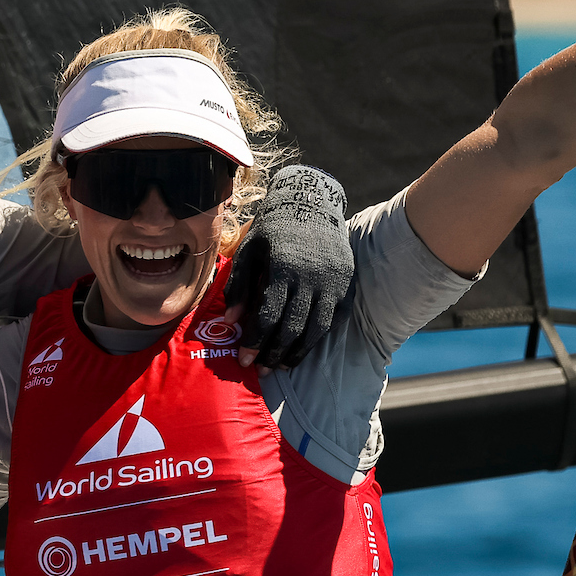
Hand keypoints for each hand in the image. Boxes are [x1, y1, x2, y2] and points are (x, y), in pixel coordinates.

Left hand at [223, 164, 351, 370]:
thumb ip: (239, 286)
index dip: (255, 342)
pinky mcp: (346, 285)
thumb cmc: (273, 230)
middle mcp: (310, 278)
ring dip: (298, 352)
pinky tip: (303, 347)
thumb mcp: (249, 251)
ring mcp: (332, 283)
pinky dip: (317, 338)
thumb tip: (230, 322)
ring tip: (281, 366)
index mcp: (283, 268)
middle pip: (292, 327)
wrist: (312, 204)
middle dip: (274, 353)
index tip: (244, 360)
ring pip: (316, 329)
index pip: (268, 315)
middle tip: (261, 370)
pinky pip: (333, 320)